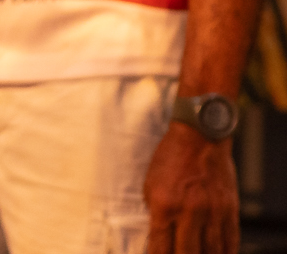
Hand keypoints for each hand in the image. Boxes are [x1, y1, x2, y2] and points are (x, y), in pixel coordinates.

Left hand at [144, 119, 238, 253]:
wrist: (199, 137)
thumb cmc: (170, 159)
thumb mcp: (150, 184)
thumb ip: (155, 212)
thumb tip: (158, 237)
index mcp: (164, 205)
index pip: (160, 245)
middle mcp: (189, 212)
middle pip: (187, 253)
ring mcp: (212, 212)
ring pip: (211, 251)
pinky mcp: (229, 210)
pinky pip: (230, 240)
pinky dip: (224, 252)